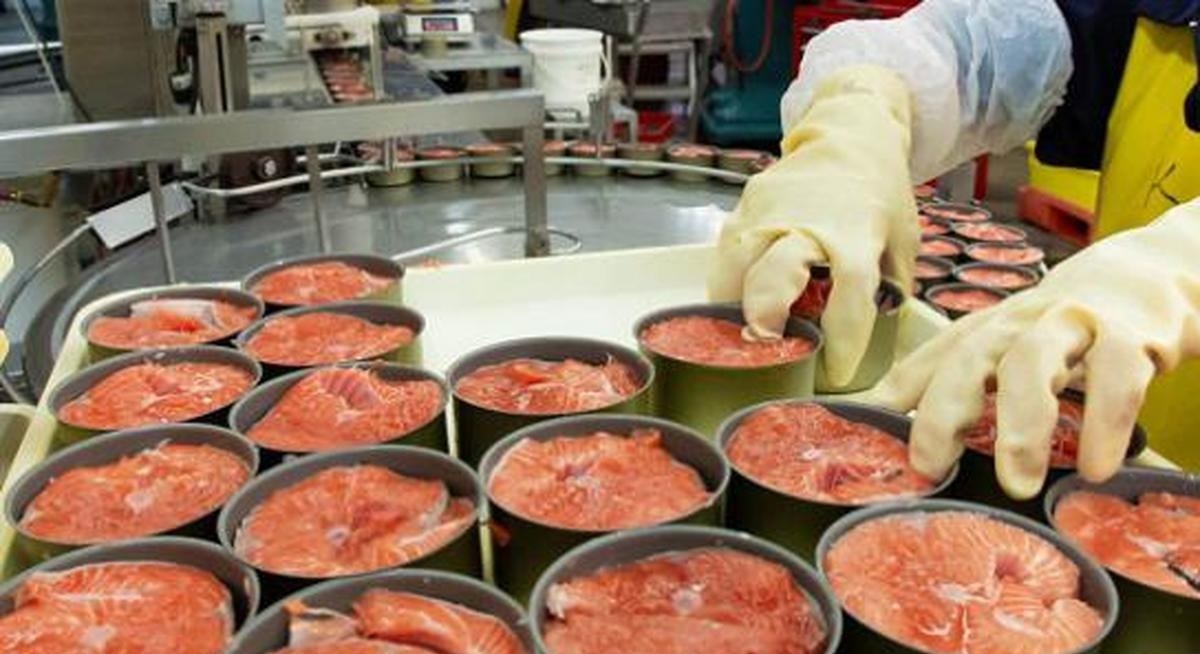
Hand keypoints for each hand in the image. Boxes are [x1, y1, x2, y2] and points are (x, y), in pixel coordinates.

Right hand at [709, 65, 919, 386]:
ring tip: (735, 331)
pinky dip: (726, 278)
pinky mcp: (746, 204)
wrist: (851, 131)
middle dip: (764, 315)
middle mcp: (809, 224)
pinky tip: (734, 299)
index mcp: (857, 236)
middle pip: (775, 274)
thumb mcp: (902, 238)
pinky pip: (726, 249)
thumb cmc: (881, 188)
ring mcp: (770, 212)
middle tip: (764, 343)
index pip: (851, 294)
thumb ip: (889, 286)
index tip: (834, 370)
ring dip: (731, 304)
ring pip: (735, 264)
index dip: (843, 338)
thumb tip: (875, 333)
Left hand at [869, 200, 1199, 497]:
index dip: (894, 392)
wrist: (1154, 271)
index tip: (862, 432)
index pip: (933, 357)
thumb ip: (964, 381)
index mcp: (989, 329)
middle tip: (930, 466)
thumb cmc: (1068, 324)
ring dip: (1020, 424)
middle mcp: (1021, 322)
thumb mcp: (1011, 345)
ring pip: (1034, 363)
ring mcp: (1073, 324)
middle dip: (944, 410)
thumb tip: (897, 427)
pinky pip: (1115, 379)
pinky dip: (1104, 424)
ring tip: (1017, 484)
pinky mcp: (1130, 336)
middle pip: (971, 356)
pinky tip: (1097, 467)